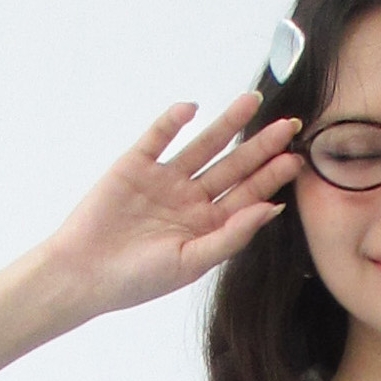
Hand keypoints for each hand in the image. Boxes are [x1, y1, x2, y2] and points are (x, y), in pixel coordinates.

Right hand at [41, 90, 303, 316]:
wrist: (84, 273)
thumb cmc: (137, 279)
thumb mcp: (191, 262)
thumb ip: (232, 236)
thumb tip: (272, 209)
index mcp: (206, 226)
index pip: (247, 196)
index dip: (271, 177)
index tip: (296, 159)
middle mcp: (190, 200)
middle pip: (232, 167)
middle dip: (260, 147)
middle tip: (289, 126)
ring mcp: (164, 179)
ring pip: (203, 146)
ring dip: (227, 124)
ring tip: (252, 101)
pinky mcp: (135, 165)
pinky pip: (158, 137)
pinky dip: (173, 122)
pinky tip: (193, 108)